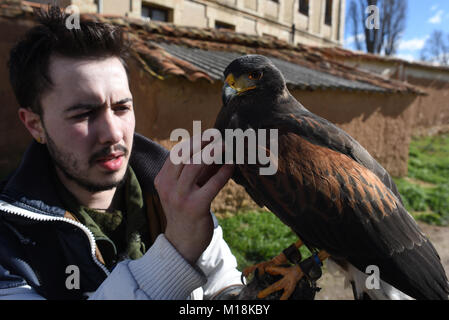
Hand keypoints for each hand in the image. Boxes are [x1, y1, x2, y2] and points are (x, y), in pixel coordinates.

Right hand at [154, 137, 233, 264]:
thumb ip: (195, 171)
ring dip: (212, 152)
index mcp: (162, 180)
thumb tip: (214, 148)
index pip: (176, 154)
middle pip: (184, 155)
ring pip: (195, 165)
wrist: (182, 243)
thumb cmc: (185, 211)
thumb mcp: (184, 189)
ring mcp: (180, 197)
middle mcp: (167, 187)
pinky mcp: (195, 207)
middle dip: (201, 141)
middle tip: (217, 135)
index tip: (209, 134)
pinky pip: (211, 184)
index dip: (193, 141)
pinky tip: (231, 166)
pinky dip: (223, 172)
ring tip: (225, 146)